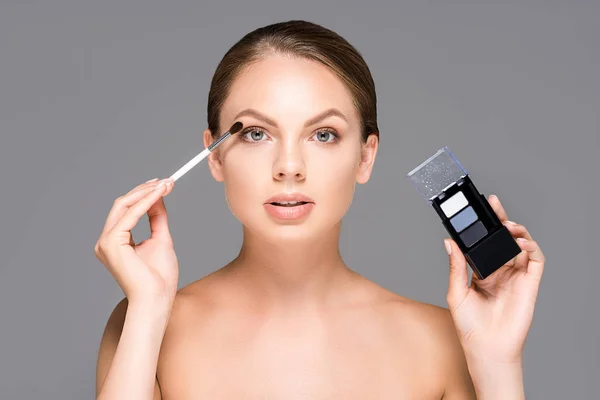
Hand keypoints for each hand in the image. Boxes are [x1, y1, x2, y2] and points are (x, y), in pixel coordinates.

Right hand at [95, 178, 178, 302]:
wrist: (157, 299)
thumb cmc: (159, 278)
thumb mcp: (161, 239)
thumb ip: (157, 218)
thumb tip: (158, 197)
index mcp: (115, 241)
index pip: (127, 210)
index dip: (145, 194)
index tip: (163, 184)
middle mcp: (105, 241)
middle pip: (123, 204)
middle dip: (145, 189)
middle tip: (166, 181)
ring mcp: (105, 242)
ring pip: (124, 206)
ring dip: (146, 193)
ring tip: (165, 185)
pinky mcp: (111, 243)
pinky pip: (129, 215)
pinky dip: (145, 203)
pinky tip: (159, 195)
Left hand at [444, 194, 544, 363]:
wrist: (485, 348)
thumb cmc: (469, 326)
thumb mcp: (456, 292)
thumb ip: (456, 266)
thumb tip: (449, 241)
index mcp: (482, 272)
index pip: (485, 243)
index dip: (484, 226)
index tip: (478, 209)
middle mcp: (500, 271)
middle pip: (504, 240)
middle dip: (501, 220)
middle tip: (494, 205)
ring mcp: (516, 277)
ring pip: (522, 245)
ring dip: (517, 231)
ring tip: (507, 226)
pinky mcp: (530, 284)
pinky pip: (536, 260)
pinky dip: (531, 247)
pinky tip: (519, 243)